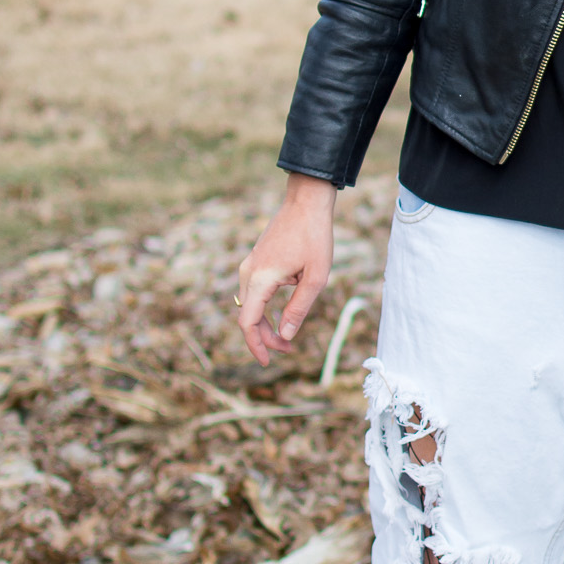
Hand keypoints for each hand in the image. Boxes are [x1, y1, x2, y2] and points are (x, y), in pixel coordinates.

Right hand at [235, 174, 336, 366]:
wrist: (307, 201)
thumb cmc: (315, 237)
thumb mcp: (315, 278)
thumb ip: (298, 309)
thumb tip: (285, 336)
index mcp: (260, 280)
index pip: (248, 323)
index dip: (256, 346)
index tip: (268, 362)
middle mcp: (249, 273)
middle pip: (248, 317)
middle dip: (265, 338)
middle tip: (288, 350)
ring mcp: (250, 265)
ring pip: (250, 306)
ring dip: (265, 324)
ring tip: (286, 337)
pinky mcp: (256, 260)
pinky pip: (254, 293)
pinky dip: (265, 309)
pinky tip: (282, 314)